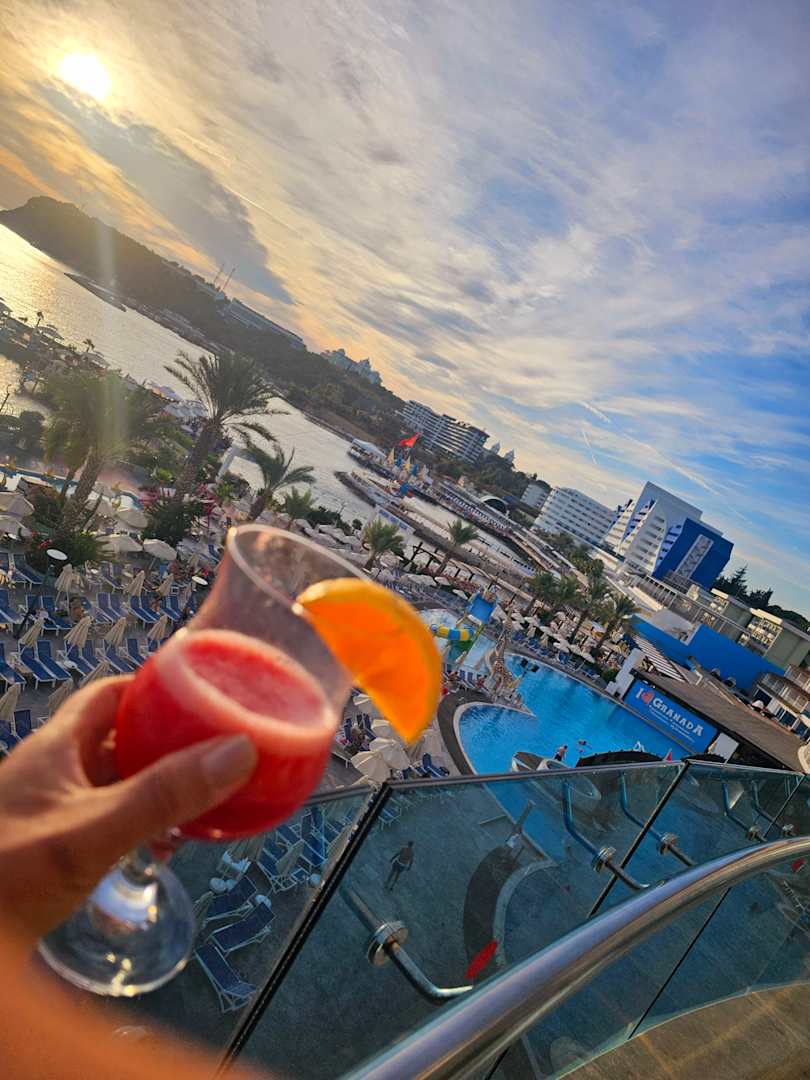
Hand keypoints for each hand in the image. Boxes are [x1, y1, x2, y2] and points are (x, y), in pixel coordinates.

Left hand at [0, 677, 256, 945]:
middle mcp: (51, 770)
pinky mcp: (49, 847)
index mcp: (56, 747)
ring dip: (155, 788)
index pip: (111, 694)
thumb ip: (163, 795)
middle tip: (216, 753)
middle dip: (167, 744)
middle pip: (118, 738)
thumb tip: (239, 750)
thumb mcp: (93, 831)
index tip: (203, 694)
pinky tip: (160, 848)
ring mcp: (48, 810)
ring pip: (113, 782)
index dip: (156, 687)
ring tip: (201, 803)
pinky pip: (104, 818)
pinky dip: (137, 823)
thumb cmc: (11, 874)